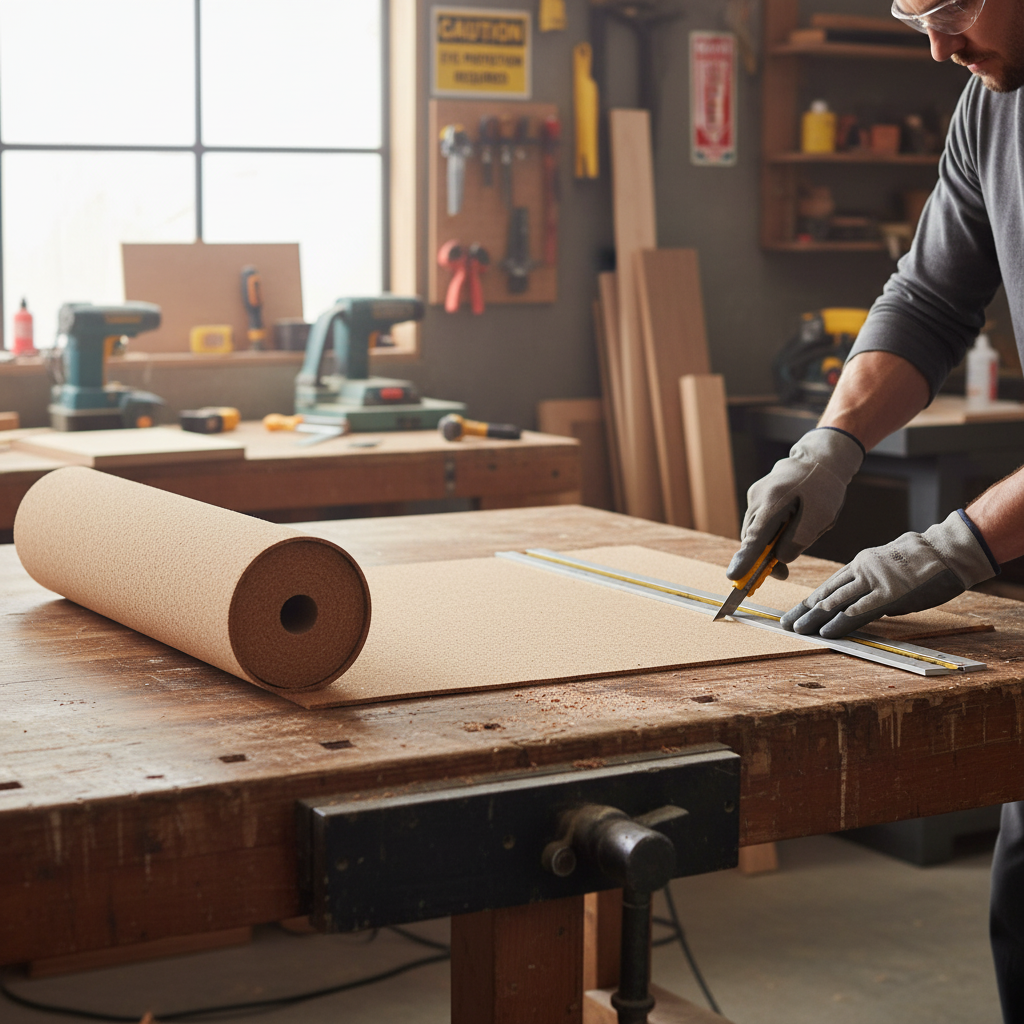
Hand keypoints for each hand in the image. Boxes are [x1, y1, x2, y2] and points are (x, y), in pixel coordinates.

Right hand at [728, 427, 864, 581]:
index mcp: (773, 502)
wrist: (820, 459)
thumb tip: (780, 560)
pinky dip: (767, 534)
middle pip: (751, 538)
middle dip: (761, 559)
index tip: (733, 576)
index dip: (745, 559)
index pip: (755, 538)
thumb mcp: (821, 517)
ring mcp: (754, 496)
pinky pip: (758, 523)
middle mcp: (757, 498)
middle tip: (782, 574)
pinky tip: (786, 528)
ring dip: (766, 546)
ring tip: (790, 545)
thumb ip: (799, 540)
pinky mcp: (756, 497)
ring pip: (753, 532)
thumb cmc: (824, 488)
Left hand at [781, 510, 997, 638]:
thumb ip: (875, 590)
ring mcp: (875, 581)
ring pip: (837, 601)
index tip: (795, 612)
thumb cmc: (923, 563)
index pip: (829, 585)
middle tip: (785, 624)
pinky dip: (843, 619)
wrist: (947, 550)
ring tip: (798, 629)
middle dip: (804, 610)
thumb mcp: (890, 571)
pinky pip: (862, 608)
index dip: (810, 600)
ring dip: (816, 618)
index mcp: (861, 565)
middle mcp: (862, 571)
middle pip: (827, 593)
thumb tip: (869, 610)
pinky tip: (828, 629)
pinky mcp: (890, 592)